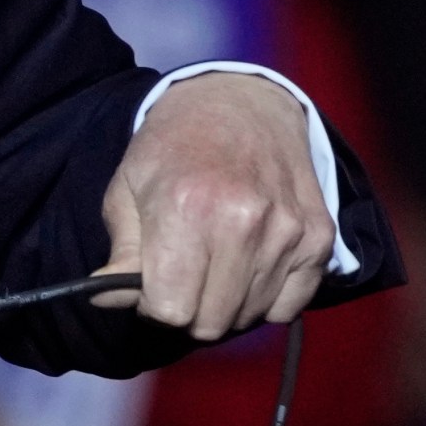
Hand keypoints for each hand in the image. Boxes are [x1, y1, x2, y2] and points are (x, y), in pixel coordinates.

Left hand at [94, 73, 334, 339]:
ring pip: (249, 317)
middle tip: (181, 277)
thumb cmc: (171, 148)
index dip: (152, 305)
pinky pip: (288, 307)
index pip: (170, 309)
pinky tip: (247, 266)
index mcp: (187, 209)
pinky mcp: (319, 238)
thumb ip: (121, 251)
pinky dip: (265, 300)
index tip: (151, 285)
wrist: (240, 104)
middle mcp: (243, 223)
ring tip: (213, 262)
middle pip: (211, 322)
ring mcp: (288, 232)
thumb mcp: (127, 188)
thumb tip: (105, 300)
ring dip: (226, 304)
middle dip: (188, 310)